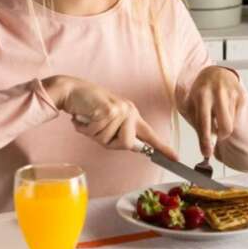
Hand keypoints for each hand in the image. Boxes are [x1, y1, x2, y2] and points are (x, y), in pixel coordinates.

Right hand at [42, 75, 177, 160]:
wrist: (72, 90)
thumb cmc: (88, 107)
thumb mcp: (108, 120)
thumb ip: (119, 133)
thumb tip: (131, 146)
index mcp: (132, 114)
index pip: (149, 134)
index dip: (163, 148)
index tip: (175, 158)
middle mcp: (129, 111)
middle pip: (127, 144)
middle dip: (108, 142)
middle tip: (96, 129)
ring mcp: (120, 110)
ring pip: (107, 140)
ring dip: (92, 134)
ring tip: (89, 119)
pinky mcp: (108, 110)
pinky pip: (96, 133)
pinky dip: (84, 129)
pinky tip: (83, 116)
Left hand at [185, 66, 243, 157]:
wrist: (215, 73)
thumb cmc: (201, 92)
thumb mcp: (192, 105)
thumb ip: (198, 124)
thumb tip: (207, 147)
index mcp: (201, 95)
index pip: (204, 123)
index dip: (205, 140)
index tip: (206, 152)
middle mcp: (217, 93)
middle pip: (224, 126)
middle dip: (220, 137)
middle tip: (216, 139)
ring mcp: (231, 94)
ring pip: (231, 124)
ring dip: (223, 127)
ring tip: (217, 117)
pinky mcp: (241, 96)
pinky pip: (236, 117)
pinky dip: (230, 119)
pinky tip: (224, 109)